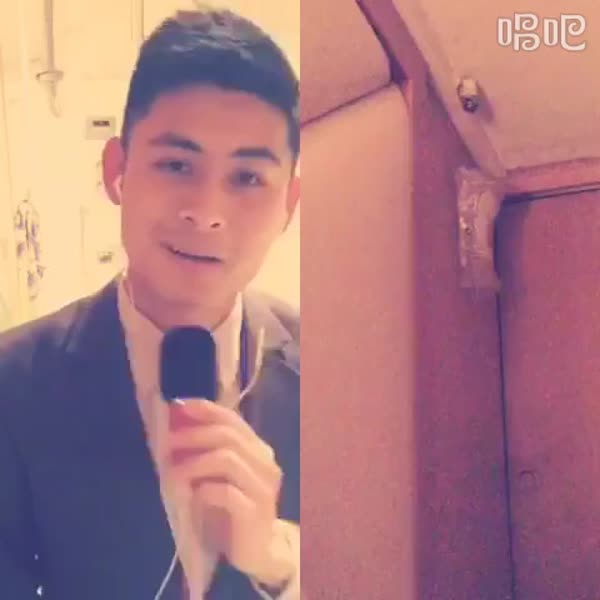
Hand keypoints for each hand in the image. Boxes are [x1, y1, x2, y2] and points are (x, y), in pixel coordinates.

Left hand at [166, 400, 293, 584]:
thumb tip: (173, 422)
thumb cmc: (231, 509)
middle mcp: (265, 463)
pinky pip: (226, 492)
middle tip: (165, 441)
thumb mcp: (217, 475)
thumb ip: (204, 451)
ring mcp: (263, 487)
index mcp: (258, 448)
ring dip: (194, 462)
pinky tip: (191, 496)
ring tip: (171, 471)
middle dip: (192, 434)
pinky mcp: (255, 512)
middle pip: (228, 435)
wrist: (256, 551)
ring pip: (227, 459)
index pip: (231, 418)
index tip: (175, 407)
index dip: (203, 409)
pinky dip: (203, 490)